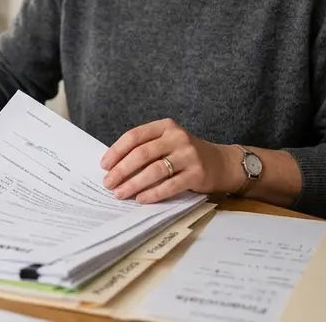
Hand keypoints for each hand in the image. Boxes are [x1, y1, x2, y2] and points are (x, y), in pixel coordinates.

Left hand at [99, 118, 240, 202]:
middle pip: (142, 154)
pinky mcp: (197, 174)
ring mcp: (189, 155)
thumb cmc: (186, 154)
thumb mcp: (168, 143)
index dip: (116, 151)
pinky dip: (153, 194)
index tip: (104, 165)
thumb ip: (146, 149)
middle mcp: (178, 137)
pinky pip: (170, 185)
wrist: (221, 163)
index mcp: (166, 126)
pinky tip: (141, 199)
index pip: (135, 136)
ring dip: (134, 184)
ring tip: (120, 194)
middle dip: (121, 170)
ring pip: (154, 171)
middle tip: (108, 183)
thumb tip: (114, 166)